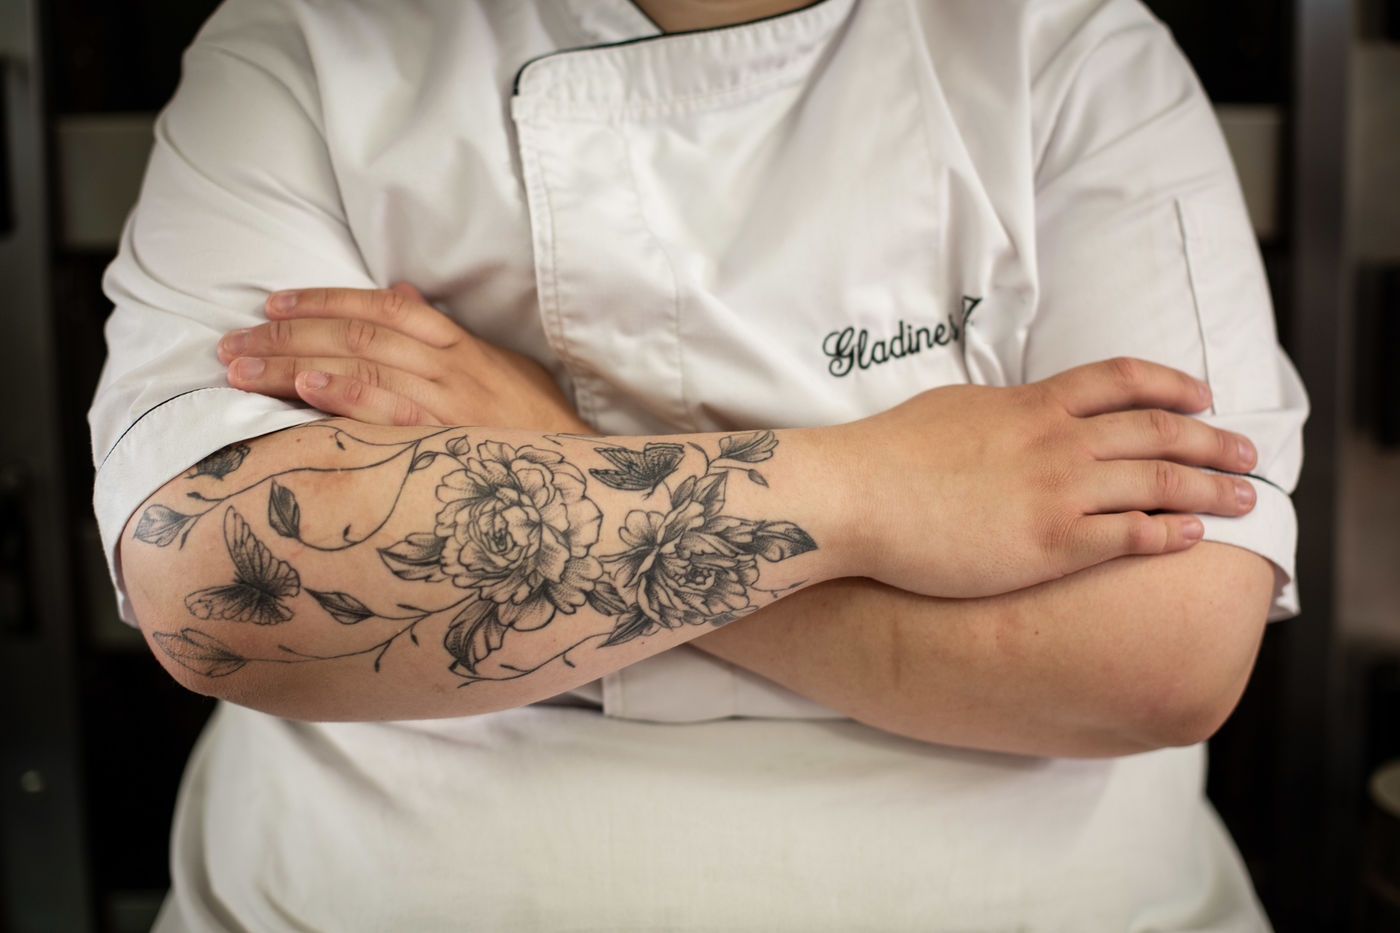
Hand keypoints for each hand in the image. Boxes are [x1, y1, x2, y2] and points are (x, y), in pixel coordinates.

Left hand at [218, 283, 592, 433]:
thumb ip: (447, 331)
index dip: (324, 299)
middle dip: (287, 332)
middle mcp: (449, 366)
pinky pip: (389, 410)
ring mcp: (448, 402)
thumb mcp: (499, 365)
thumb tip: (402, 292)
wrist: (576, 478)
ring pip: (360, 365)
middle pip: (357, 332)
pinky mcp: (447, 440)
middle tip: (232, 340)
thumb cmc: (536, 425)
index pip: (383, 306)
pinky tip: (304, 388)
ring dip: (291, 363)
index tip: (273, 302)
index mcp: (459, 345)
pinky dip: (346, 394)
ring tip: (239, 368)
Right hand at [834, 357, 1260, 597]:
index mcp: (1033, 404)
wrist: (857, 497)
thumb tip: (1025, 412)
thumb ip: (1004, 411)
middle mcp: (1057, 442)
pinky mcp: (1048, 545)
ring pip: (1158, 484)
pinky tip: (1192, 539)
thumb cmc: (891, 454)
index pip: (1123, 381)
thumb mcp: (955, 407)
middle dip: (1212, 442)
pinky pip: (1128, 537)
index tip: (1203, 397)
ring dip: (1209, 490)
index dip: (1173, 385)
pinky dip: (1168, 534)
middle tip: (1248, 455)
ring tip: (1243, 499)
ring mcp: (1057, 493)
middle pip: (1158, 432)